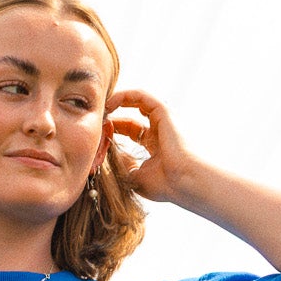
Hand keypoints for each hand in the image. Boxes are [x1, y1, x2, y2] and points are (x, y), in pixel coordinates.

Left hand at [106, 89, 199, 205]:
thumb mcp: (135, 176)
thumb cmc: (164, 185)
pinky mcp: (163, 112)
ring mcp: (162, 120)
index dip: (114, 130)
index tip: (98, 132)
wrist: (184, 181)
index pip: (131, 132)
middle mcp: (159, 131)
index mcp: (155, 147)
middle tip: (96, 119)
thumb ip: (123, 164)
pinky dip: (124, 96)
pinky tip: (110, 102)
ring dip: (117, 101)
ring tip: (101, 108)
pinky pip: (141, 96)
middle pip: (132, 118)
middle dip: (113, 117)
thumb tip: (108, 153)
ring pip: (137, 102)